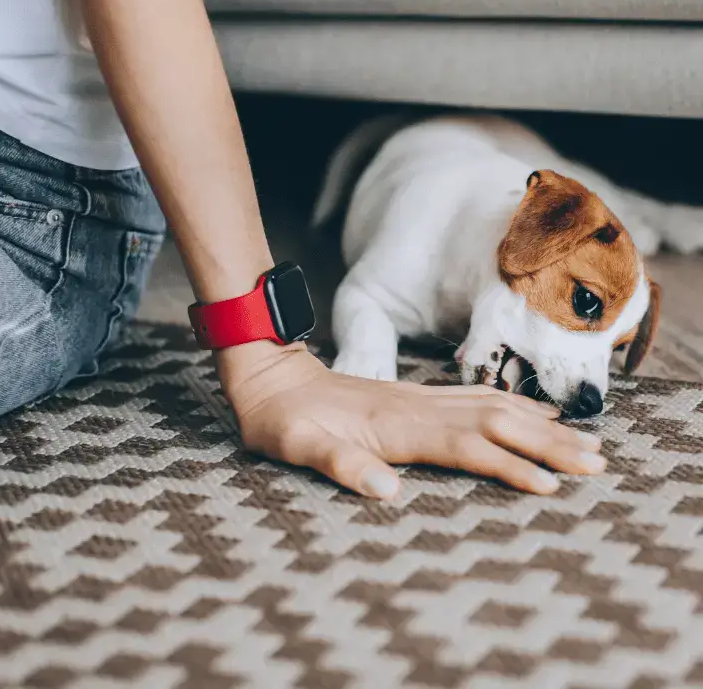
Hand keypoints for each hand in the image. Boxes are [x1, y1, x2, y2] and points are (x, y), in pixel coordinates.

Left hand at [216, 342, 606, 499]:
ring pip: (490, 407)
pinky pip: (473, 398)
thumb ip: (340, 464)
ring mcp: (417, 398)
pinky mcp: (413, 397)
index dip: (508, 466)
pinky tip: (529, 415)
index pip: (465, 445)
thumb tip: (389, 492)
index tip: (551, 487)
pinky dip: (510, 407)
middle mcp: (415, 407)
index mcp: (394, 426)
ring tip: (581, 441)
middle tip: (596, 463)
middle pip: (494, 422)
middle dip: (545, 444)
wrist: (271, 376)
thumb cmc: (281, 419)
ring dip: (537, 425)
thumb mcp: (296, 446)